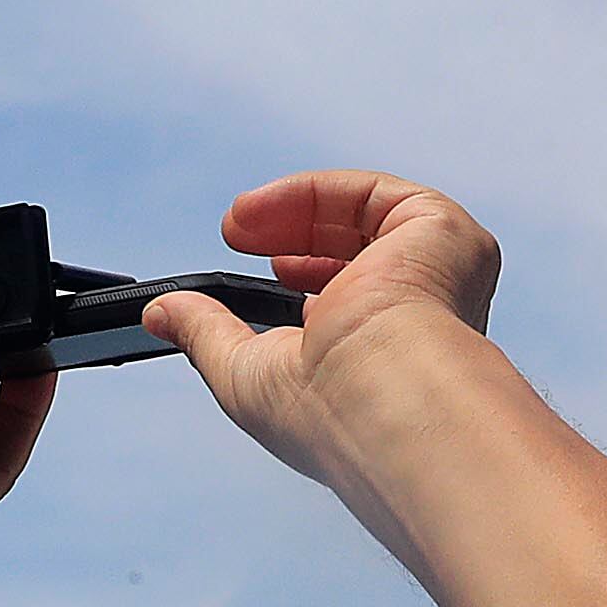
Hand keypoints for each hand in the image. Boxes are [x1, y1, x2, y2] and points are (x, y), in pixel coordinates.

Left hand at [144, 171, 502, 489]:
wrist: (378, 401)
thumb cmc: (322, 412)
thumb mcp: (241, 371)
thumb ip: (204, 333)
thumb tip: (160, 314)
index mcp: (383, 356)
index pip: (345, 297)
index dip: (293, 271)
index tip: (247, 265)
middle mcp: (420, 315)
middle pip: (355, 250)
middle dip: (289, 233)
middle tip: (234, 231)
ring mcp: (438, 274)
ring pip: (365, 217)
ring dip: (297, 209)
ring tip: (239, 221)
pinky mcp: (446, 237)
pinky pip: (377, 195)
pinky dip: (319, 193)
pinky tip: (271, 206)